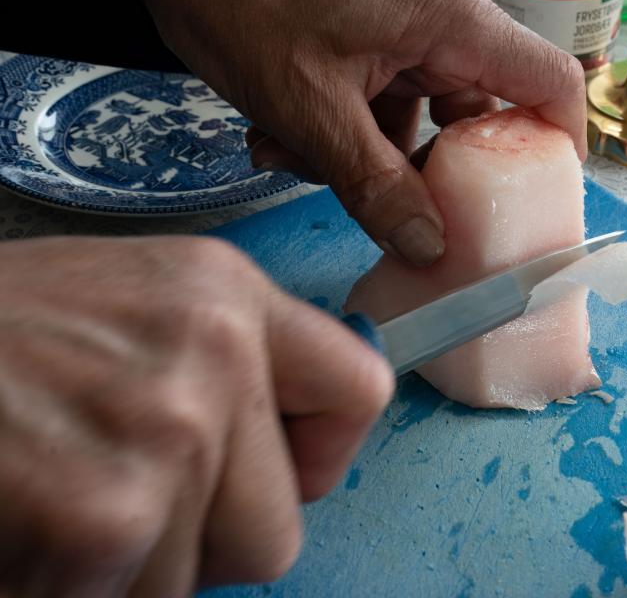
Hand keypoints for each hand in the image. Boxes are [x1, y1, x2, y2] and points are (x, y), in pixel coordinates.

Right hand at [0, 237, 392, 595]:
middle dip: (204, 537)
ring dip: (131, 566)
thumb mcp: (135, 304)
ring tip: (60, 492)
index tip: (274, 466)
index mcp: (227, 292)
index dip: (319, 452)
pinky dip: (78, 585)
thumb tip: (287, 442)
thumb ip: (220, 361)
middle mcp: (214, 353)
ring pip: (197, 580)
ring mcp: (166, 436)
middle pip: (278, 526)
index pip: (360, 393)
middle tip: (127, 494)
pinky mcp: (107, 518)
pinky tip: (32, 523)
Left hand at [129, 0, 586, 266]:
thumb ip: (374, 184)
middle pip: (473, 113)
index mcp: (449, 20)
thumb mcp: (309, 105)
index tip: (535, 203)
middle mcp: (436, 16)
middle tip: (388, 213)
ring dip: (361, 152)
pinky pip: (375, 88)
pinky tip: (276, 134)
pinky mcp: (362, 21)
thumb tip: (428, 247)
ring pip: (413, 109)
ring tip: (289, 157)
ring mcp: (398, 17)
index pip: (547, 82)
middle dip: (423, 171)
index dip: (558, 146)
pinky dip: (336, 120)